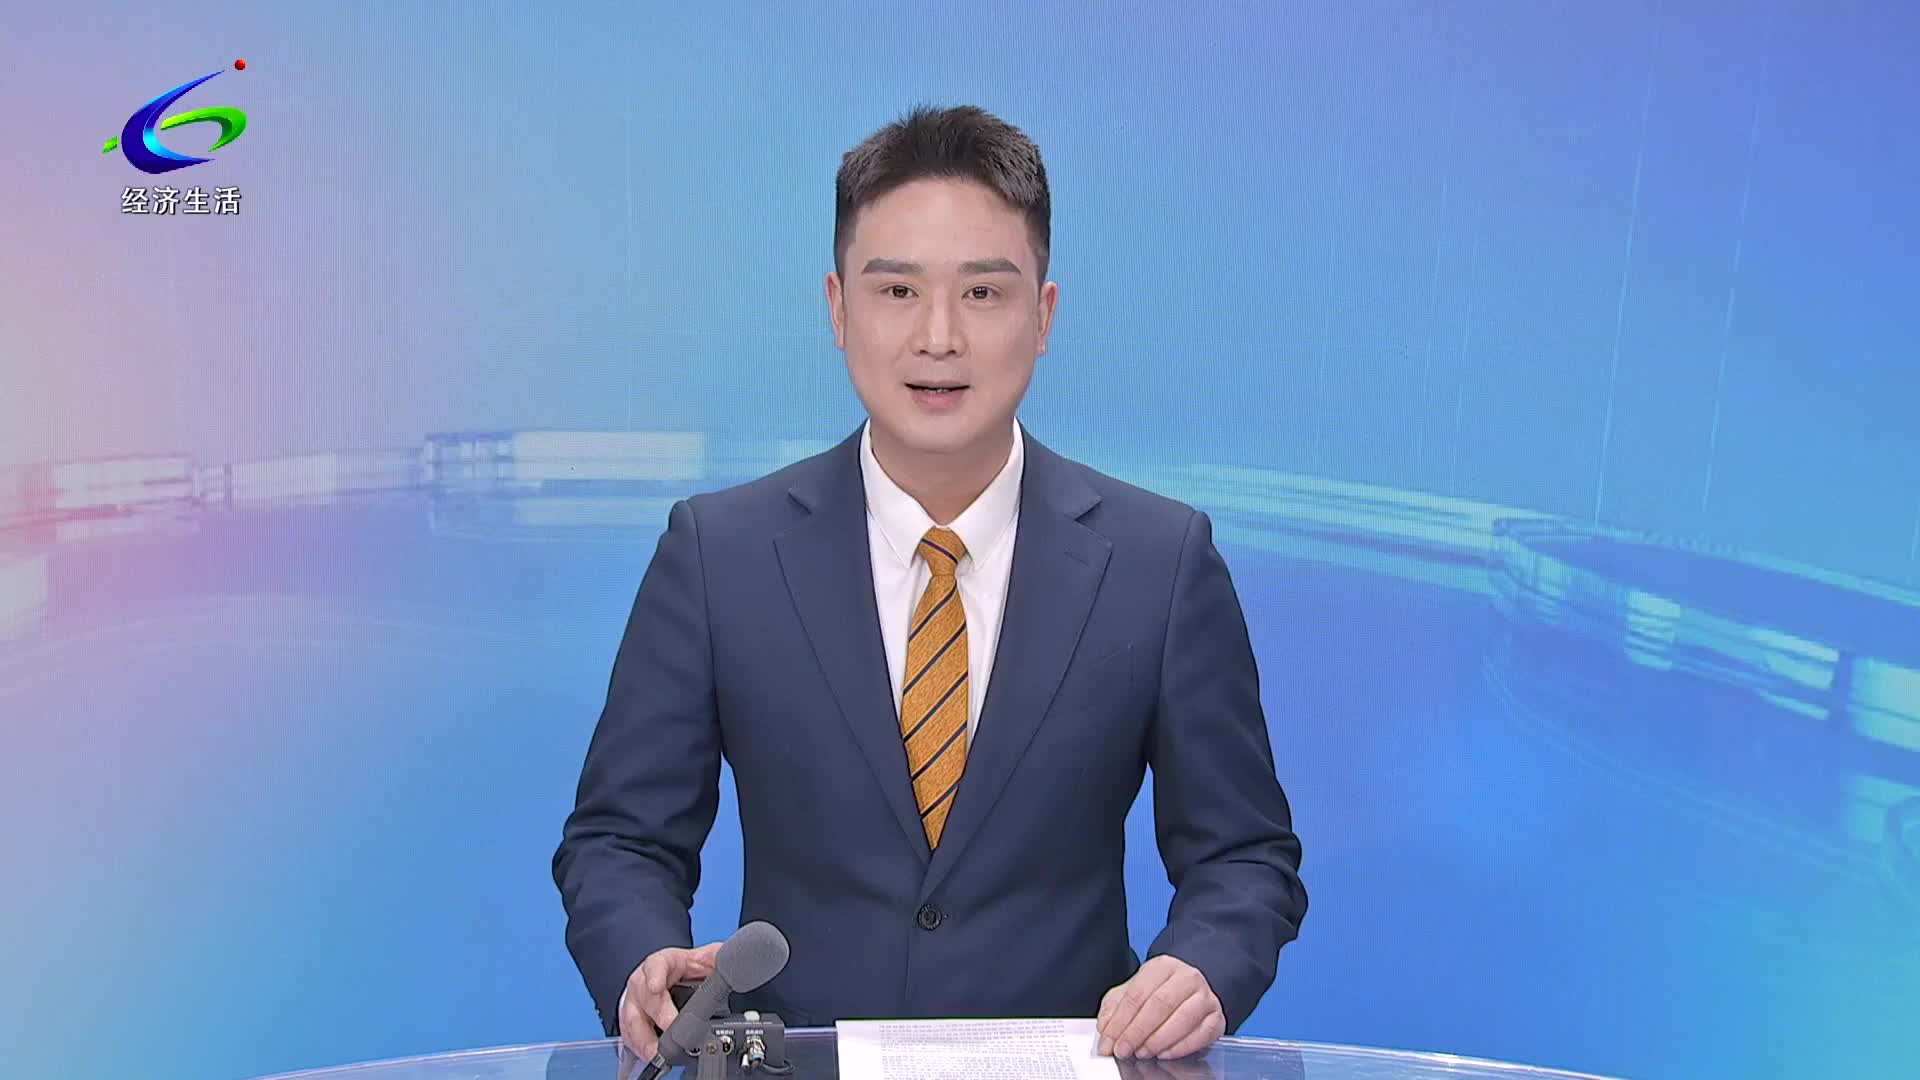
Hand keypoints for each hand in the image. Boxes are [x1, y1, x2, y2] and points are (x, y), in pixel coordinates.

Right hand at [619, 941, 722, 1061]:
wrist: (671, 974)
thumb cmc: (684, 967)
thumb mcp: (704, 957)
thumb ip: (718, 959)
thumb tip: (734, 962)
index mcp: (661, 963)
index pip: (655, 965)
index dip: (655, 976)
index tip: (657, 987)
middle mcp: (642, 981)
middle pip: (644, 998)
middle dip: (658, 1015)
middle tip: (672, 1028)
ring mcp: (633, 1001)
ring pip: (632, 1020)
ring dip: (644, 1038)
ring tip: (658, 1051)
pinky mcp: (630, 1019)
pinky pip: (629, 1035)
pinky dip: (639, 1047)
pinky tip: (649, 1055)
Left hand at [1096, 955, 1224, 1060]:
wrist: (1188, 992)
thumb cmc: (1157, 993)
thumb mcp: (1131, 992)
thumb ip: (1115, 1009)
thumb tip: (1106, 1031)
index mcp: (1162, 966)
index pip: (1137, 994)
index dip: (1121, 1021)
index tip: (1110, 1041)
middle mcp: (1187, 977)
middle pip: (1160, 1005)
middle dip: (1137, 1032)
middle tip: (1123, 1050)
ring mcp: (1205, 996)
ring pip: (1183, 1019)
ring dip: (1158, 1041)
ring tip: (1142, 1052)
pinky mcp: (1217, 1017)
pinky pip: (1201, 1034)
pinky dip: (1180, 1047)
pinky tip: (1164, 1053)